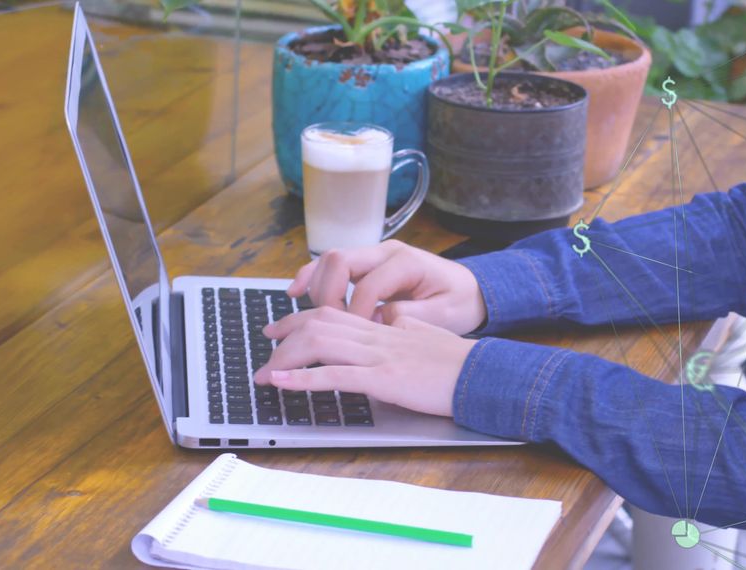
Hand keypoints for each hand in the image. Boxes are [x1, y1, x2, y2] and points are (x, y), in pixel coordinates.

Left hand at [252, 307, 476, 417]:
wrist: (481, 374)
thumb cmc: (457, 362)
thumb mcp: (424, 338)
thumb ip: (401, 330)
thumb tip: (391, 323)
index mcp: (384, 326)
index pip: (333, 313)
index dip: (300, 318)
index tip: (279, 328)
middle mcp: (376, 335)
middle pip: (318, 323)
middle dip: (284, 335)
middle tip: (264, 349)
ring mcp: (378, 355)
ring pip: (320, 344)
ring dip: (284, 359)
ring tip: (264, 374)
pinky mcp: (383, 379)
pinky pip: (335, 376)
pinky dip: (302, 379)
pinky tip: (282, 384)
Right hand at [286, 240, 486, 334]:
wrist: (473, 290)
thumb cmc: (460, 302)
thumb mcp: (444, 315)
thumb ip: (410, 316)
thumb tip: (376, 319)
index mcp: (406, 262)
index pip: (367, 286)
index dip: (356, 313)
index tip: (356, 339)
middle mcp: (386, 252)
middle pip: (339, 262)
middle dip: (325, 296)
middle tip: (324, 328)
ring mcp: (374, 256)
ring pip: (329, 261)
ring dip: (313, 287)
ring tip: (304, 317)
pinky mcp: (367, 265)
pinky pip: (331, 266)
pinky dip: (311, 278)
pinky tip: (294, 292)